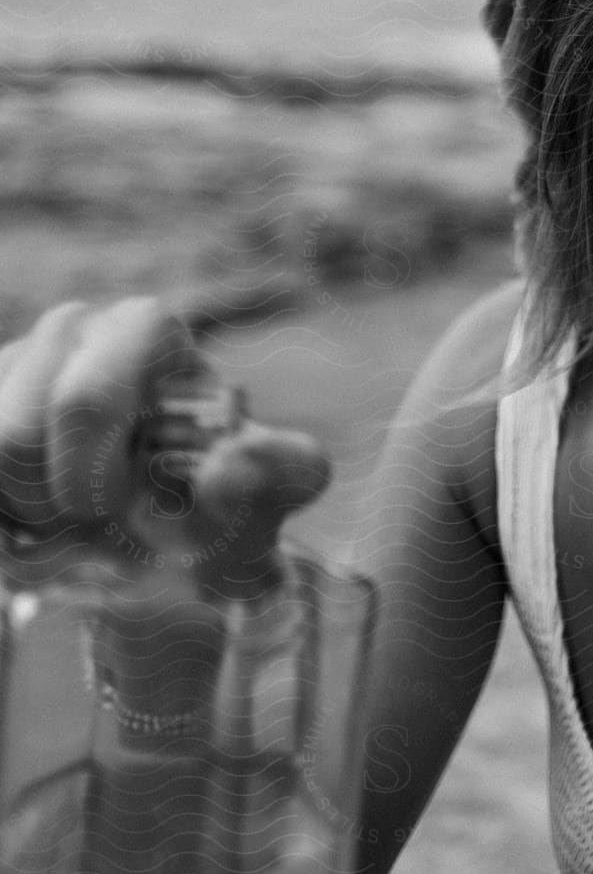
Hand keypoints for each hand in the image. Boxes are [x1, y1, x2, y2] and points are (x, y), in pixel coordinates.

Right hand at [0, 298, 328, 595]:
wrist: (169, 545)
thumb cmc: (221, 510)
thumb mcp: (268, 501)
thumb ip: (284, 474)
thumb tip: (233, 462)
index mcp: (148, 331)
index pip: (85, 402)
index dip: (89, 479)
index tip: (116, 512)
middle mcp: (73, 328)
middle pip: (15, 433)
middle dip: (51, 506)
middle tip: (94, 526)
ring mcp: (14, 361)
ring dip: (20, 519)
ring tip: (68, 526)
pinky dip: (0, 523)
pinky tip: (33, 525)